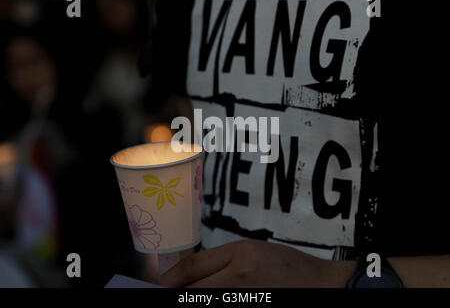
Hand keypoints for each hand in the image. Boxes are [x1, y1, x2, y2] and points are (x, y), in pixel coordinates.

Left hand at [158, 239, 354, 287]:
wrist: (323, 284)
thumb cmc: (287, 264)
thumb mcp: (252, 251)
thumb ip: (221, 261)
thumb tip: (189, 277)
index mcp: (241, 253)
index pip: (192, 267)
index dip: (169, 279)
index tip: (156, 286)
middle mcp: (241, 275)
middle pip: (194, 291)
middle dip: (176, 295)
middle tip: (161, 295)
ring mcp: (248, 296)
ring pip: (205, 302)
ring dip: (191, 301)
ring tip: (185, 298)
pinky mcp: (253, 306)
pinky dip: (210, 305)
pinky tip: (207, 300)